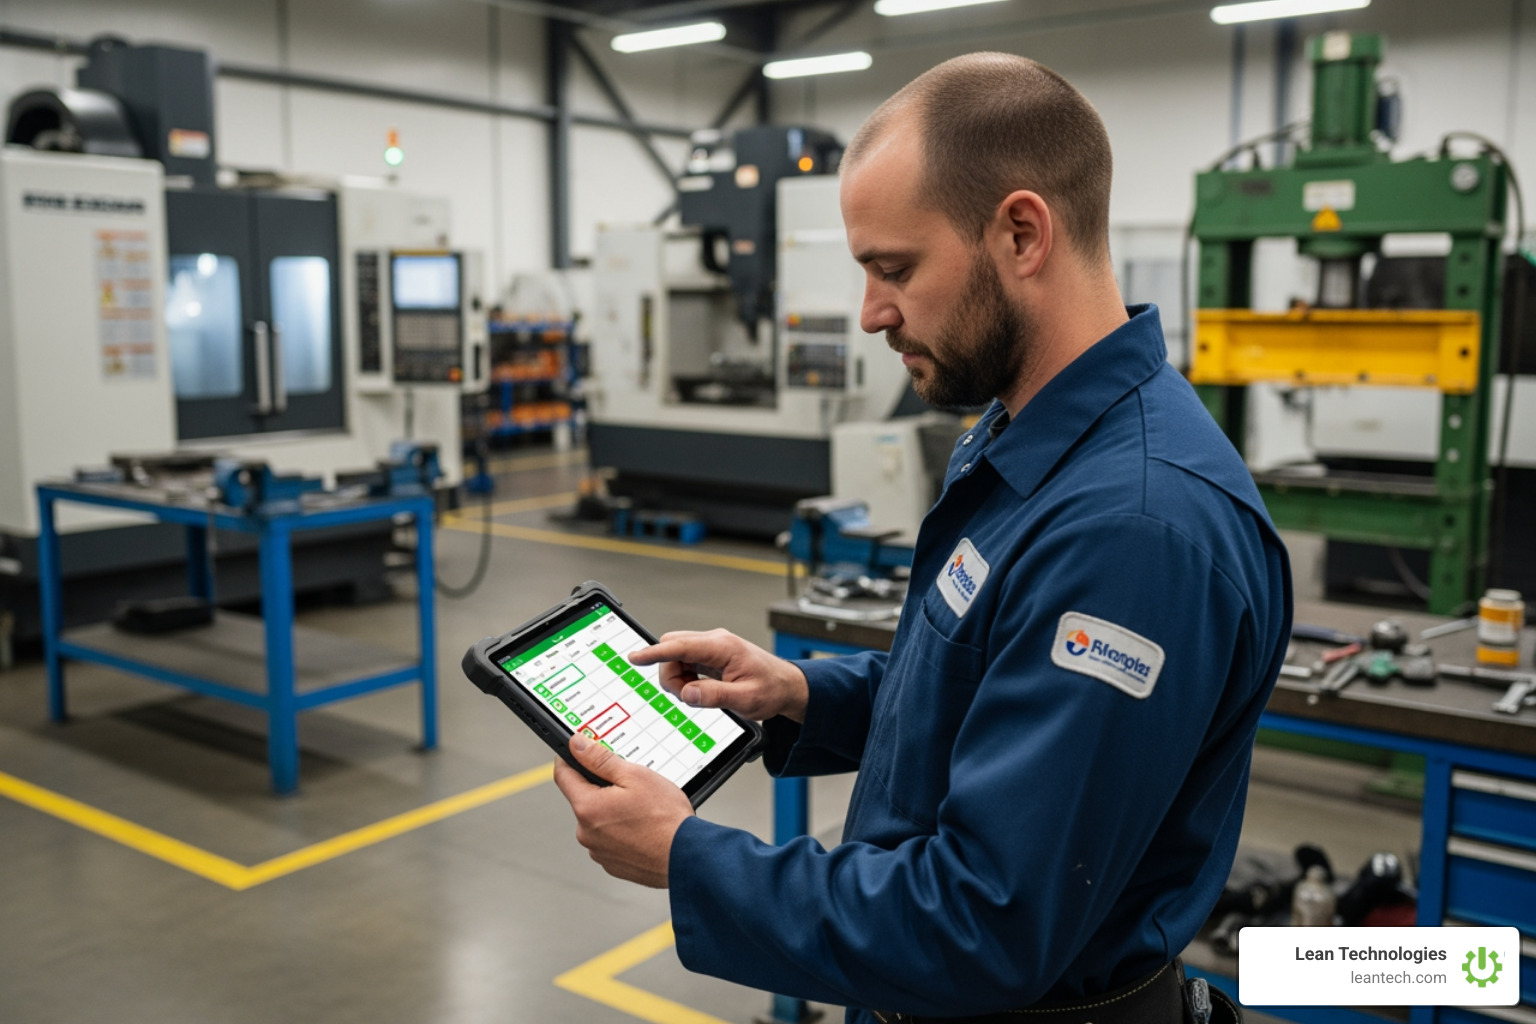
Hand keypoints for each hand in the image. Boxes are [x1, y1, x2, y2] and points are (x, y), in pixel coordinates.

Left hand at [552, 733, 693, 887]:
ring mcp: (599, 851)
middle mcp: (586, 833)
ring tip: (643, 811)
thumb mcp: (635, 776)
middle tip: (630, 785)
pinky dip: (622, 832)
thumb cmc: (665, 819)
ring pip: (599, 821)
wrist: (687, 857)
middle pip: (585, 799)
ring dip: (613, 812)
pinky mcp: (612, 864)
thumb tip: (577, 745)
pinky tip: (643, 828)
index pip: (563, 775)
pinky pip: (610, 840)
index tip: (579, 752)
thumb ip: (601, 759)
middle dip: (602, 788)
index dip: (570, 759)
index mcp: (588, 807)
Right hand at [627, 628, 809, 722]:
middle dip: (670, 674)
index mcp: (723, 647)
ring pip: (676, 656)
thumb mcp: (745, 700)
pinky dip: (685, 676)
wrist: (787, 686)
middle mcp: (715, 641)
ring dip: (678, 677)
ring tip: (699, 694)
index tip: (635, 658)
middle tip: (687, 695)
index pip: (680, 646)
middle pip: (673, 648)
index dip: (655, 653)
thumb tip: (686, 693)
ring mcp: (712, 646)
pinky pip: (685, 661)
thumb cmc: (771, 689)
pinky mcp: (710, 654)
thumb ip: (713, 696)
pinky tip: (701, 688)